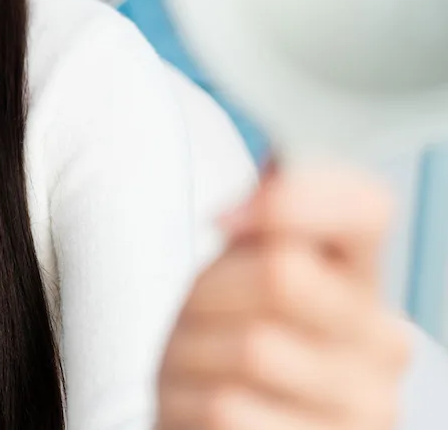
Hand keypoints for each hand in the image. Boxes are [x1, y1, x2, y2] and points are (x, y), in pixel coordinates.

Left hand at [158, 166, 410, 429]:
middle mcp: (382, 346)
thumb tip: (276, 166)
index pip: (365, 206)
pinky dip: (188, 402)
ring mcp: (362, 410)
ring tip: (198, 364)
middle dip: (212, 289)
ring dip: (193, 351)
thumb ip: (261, 215)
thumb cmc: (221, 348)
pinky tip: (197, 407)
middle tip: (201, 315)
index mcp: (362, 280)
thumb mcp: (235, 272)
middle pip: (284, 273)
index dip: (294, 198)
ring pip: (251, 346)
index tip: (227, 218)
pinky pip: (228, 408)